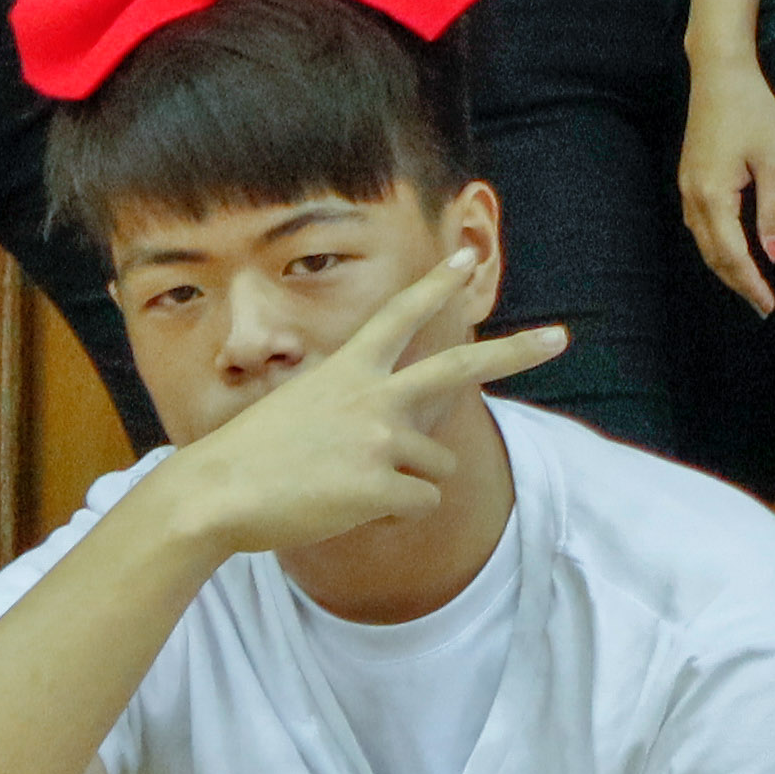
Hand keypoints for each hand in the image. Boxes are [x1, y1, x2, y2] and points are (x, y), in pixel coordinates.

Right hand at [144, 238, 561, 566]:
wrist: (214, 494)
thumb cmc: (249, 459)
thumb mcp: (299, 409)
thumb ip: (351, 408)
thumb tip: (396, 434)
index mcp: (347, 371)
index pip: (398, 316)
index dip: (435, 285)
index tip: (466, 258)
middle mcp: (374, 395)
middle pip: (461, 368)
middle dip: (517, 351)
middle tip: (559, 337)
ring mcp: (382, 438)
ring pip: (435, 466)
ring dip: (407, 484)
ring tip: (347, 488)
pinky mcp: (383, 484)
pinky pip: (422, 504)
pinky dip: (395, 515)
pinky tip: (349, 510)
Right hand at [678, 56, 774, 312]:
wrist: (719, 72)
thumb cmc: (752, 110)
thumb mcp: (774, 160)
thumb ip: (774, 212)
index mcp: (713, 195)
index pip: (732, 255)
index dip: (751, 284)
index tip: (769, 307)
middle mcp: (692, 196)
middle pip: (712, 256)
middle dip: (738, 283)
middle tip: (763, 307)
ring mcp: (686, 186)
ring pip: (702, 242)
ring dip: (725, 267)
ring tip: (750, 286)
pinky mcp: (689, 177)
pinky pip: (699, 225)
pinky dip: (715, 246)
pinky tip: (731, 250)